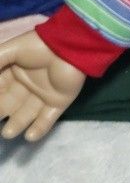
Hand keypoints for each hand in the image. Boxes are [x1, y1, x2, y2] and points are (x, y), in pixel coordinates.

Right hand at [0, 20, 85, 140]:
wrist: (70, 46)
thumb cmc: (39, 46)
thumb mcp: (11, 51)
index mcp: (15, 73)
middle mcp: (27, 86)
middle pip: (9, 104)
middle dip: (0, 114)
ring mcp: (44, 95)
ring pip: (26, 114)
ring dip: (17, 124)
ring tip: (8, 134)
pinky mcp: (59, 102)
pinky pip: (48, 119)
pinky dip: (40, 128)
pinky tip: (30, 137)